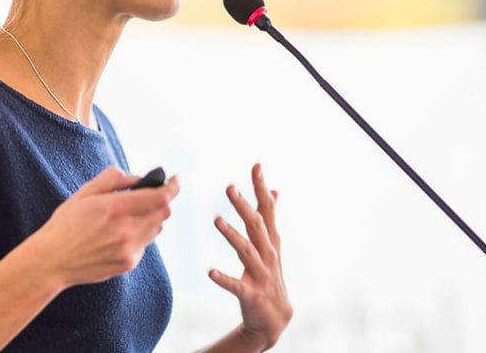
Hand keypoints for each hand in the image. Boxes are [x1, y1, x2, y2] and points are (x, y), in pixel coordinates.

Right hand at [32, 166, 178, 287]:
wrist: (51, 261)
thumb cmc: (65, 225)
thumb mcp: (84, 193)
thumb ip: (113, 179)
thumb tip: (137, 177)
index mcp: (115, 208)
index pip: (160, 197)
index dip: (173, 187)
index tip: (175, 179)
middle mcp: (126, 231)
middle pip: (163, 213)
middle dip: (160, 201)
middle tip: (149, 195)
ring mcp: (129, 250)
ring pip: (156, 229)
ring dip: (150, 218)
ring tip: (128, 216)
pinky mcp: (128, 263)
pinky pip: (145, 244)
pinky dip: (139, 235)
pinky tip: (118, 235)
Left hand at [209, 163, 291, 349]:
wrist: (275, 318)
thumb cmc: (269, 276)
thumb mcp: (272, 245)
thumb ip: (270, 218)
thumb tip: (274, 190)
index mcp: (270, 241)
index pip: (267, 209)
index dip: (261, 188)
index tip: (256, 166)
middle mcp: (268, 254)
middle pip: (257, 226)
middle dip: (244, 206)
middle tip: (229, 187)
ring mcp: (261, 274)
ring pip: (246, 251)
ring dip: (232, 235)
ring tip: (217, 220)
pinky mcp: (251, 294)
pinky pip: (236, 285)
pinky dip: (224, 278)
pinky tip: (210, 272)